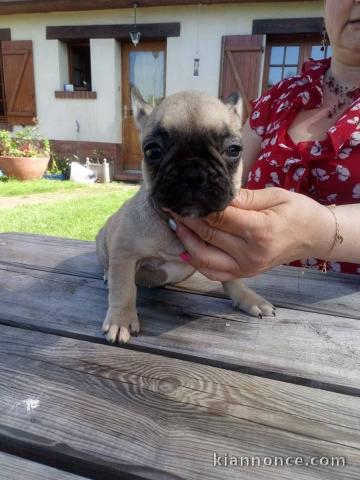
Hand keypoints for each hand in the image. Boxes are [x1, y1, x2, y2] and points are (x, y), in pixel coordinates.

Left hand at [169, 188, 333, 280]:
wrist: (314, 236)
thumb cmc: (297, 211)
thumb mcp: (274, 195)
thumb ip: (243, 197)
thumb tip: (213, 194)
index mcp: (260, 230)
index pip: (218, 217)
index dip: (195, 207)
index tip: (178, 196)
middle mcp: (251, 253)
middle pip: (207, 235)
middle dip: (185, 220)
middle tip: (170, 206)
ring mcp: (246, 268)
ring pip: (204, 258)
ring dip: (185, 240)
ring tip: (175, 223)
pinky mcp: (244, 274)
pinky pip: (213, 272)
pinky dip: (197, 262)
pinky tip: (185, 248)